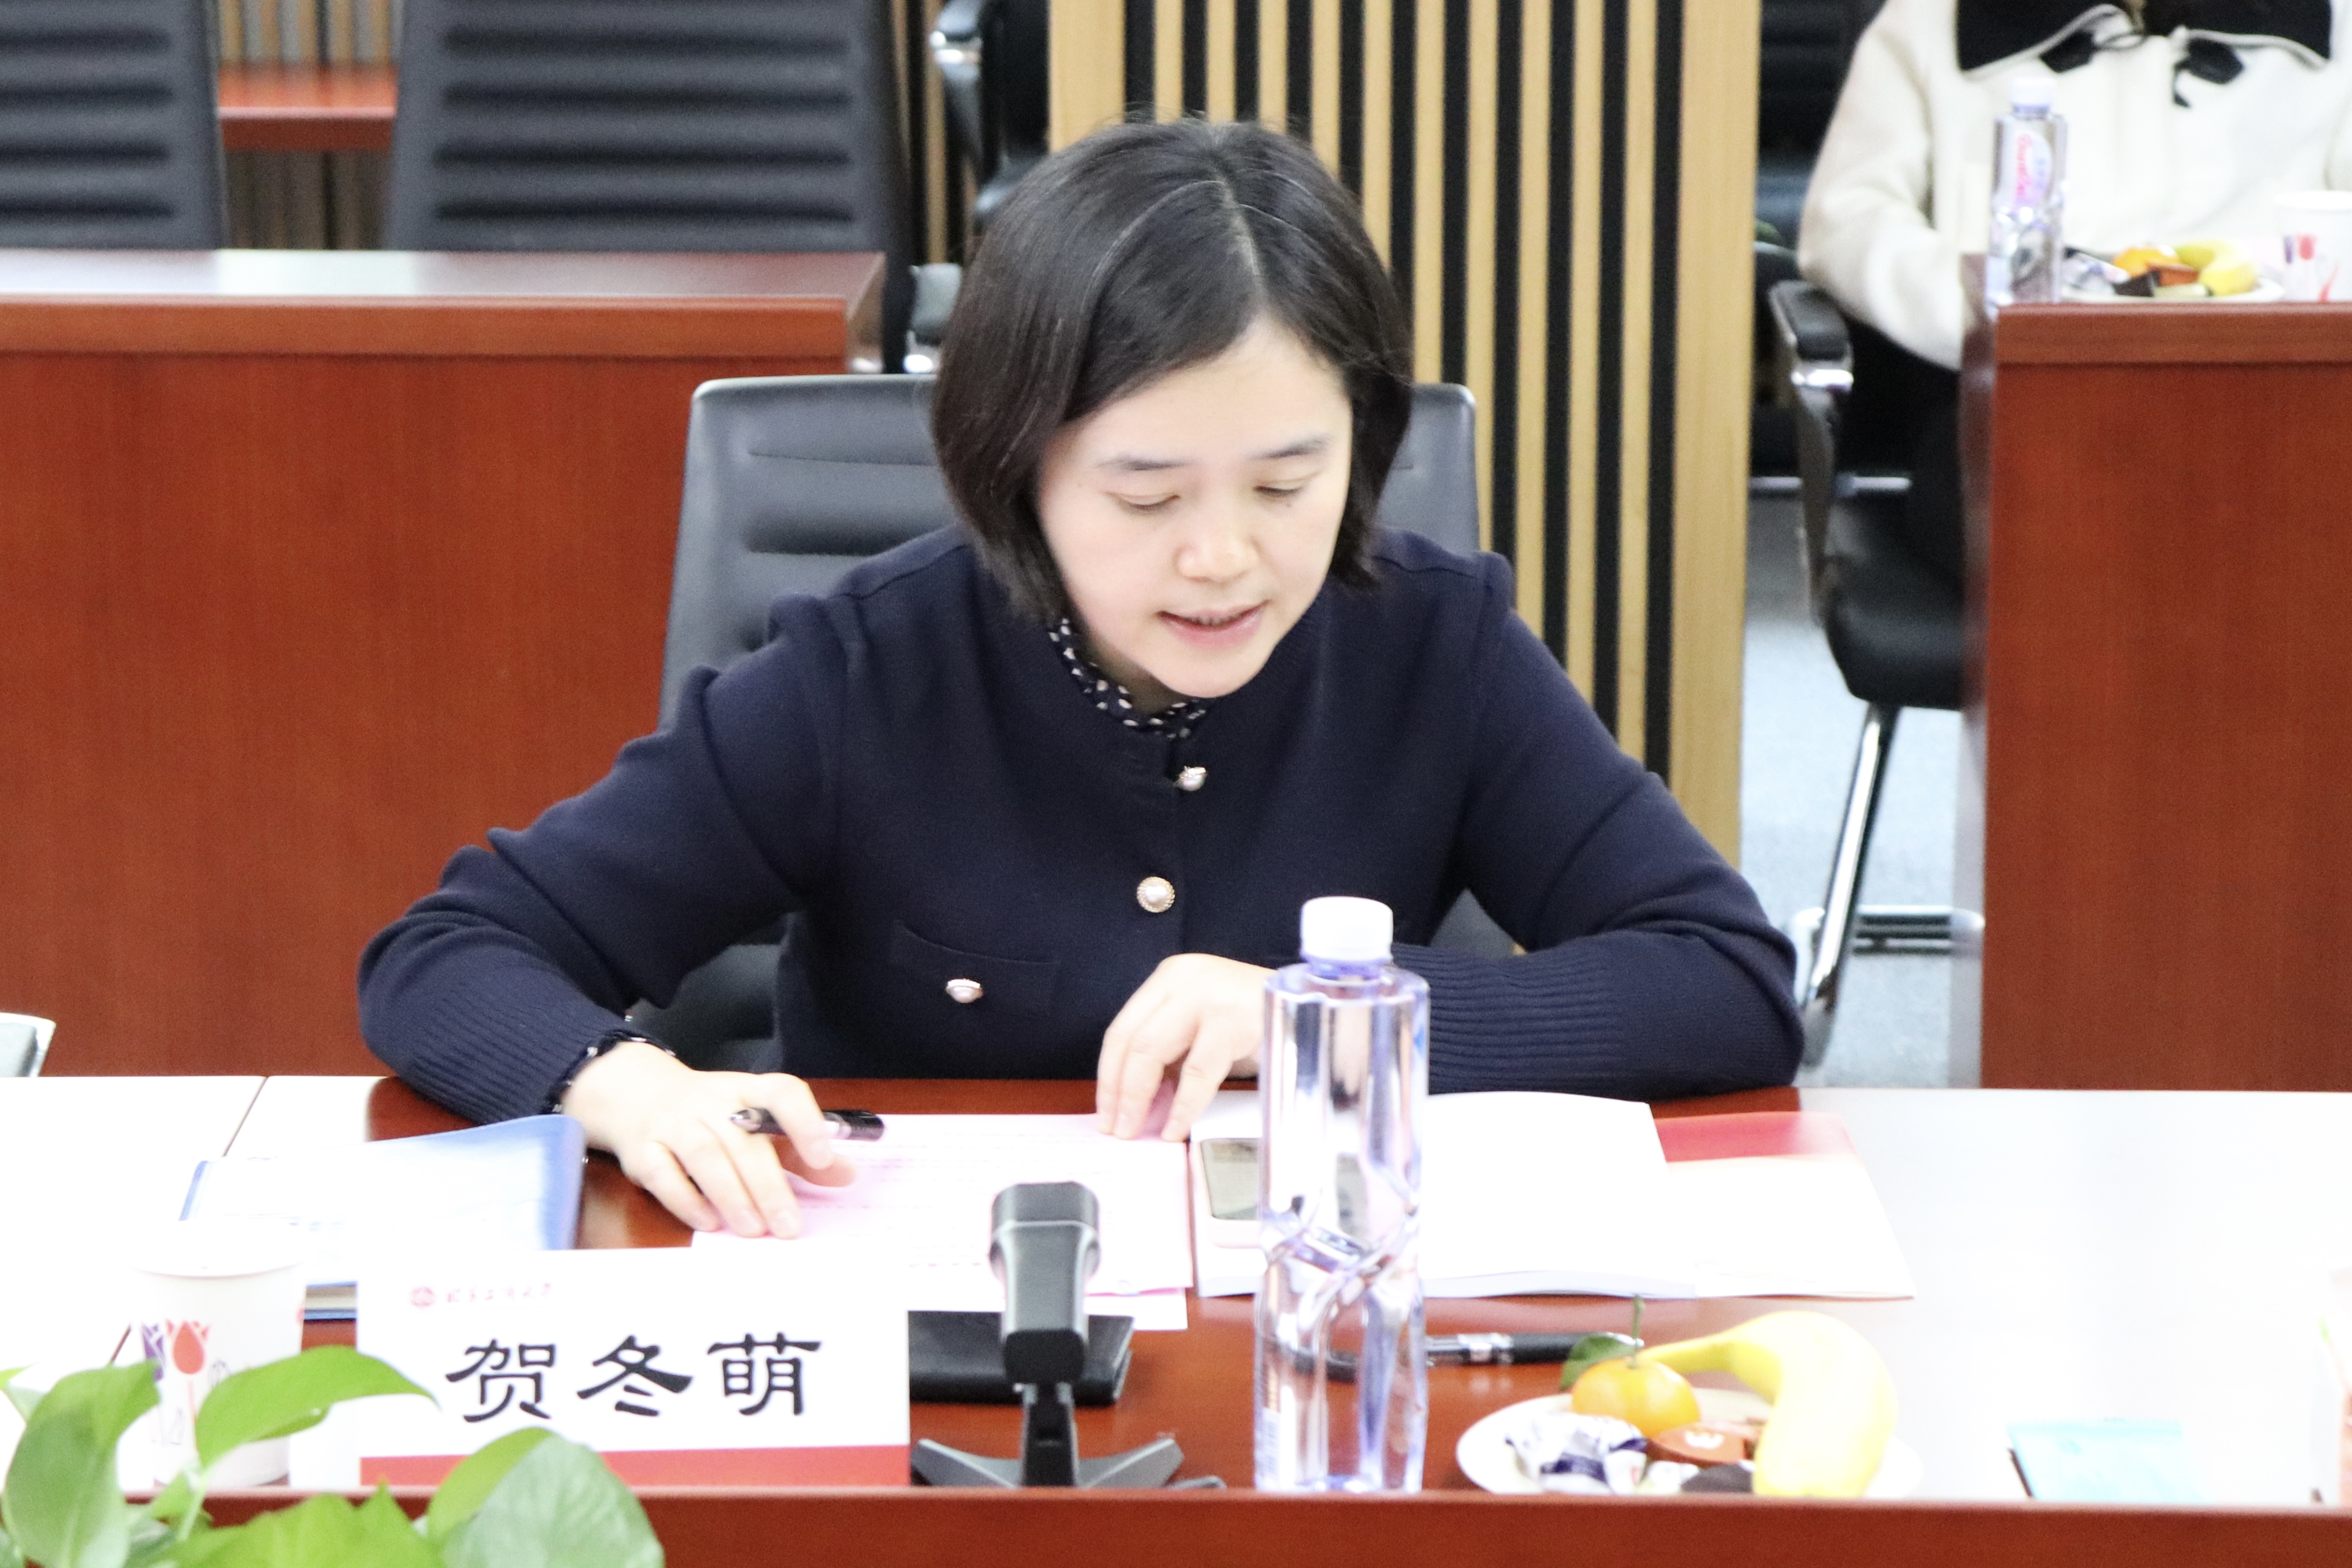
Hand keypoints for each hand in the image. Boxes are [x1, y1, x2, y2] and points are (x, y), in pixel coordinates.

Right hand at [559, 1040, 856, 1235]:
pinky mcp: (643, 1148)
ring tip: (752, 1229)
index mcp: (748, 1091)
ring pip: (705, 1154)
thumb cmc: (712, 1116)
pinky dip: (687, 1200)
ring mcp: (674, 1122)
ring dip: (731, 1195)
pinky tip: (708, 1222)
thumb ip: (800, 1150)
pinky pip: (664, 1173)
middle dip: (769, 1186)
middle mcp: (711, 1102)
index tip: (822, 1157)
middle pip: (744, 1140)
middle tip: (788, 1226)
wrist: (639, 1095)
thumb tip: (846, 1174)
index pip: (782, 1092)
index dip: (804, 1122)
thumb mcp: (757, 1124)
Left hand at [1096, 954, 1268, 1142]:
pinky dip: (1183, 1105)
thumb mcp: (1202, 1027)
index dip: (1107, 1076)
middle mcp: (1184, 979)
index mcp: (1171, 978)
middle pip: (1132, 1040)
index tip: (1105, 1111)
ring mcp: (1208, 995)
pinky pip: (1197, 1071)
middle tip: (1116, 1128)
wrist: (1313, 1006)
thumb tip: (1134, 1101)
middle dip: (1118, 1091)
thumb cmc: (1254, 1020)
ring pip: (1152, 1051)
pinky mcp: (1234, 1019)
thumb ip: (1169, 1053)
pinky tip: (1176, 1127)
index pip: (1121, 1029)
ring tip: (1136, 1130)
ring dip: (1139, 1098)